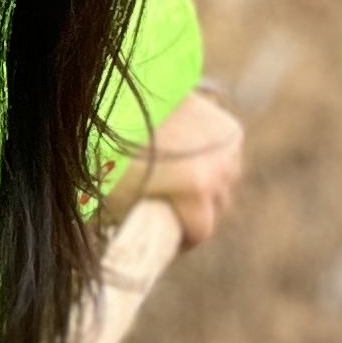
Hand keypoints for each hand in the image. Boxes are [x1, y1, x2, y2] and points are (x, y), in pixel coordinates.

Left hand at [115, 86, 245, 245]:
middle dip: (197, 214)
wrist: (122, 97)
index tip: (170, 242)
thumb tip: (142, 245)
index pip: (201, 230)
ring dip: (210, 188)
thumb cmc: (112, 148)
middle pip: (217, 207)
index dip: (183, 240)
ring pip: (225, 182)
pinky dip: (213, 163)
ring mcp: (228, 147)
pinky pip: (226, 158)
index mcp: (197, 189)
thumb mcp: (118, 198)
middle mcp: (220, 169)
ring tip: (182, 187)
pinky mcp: (229, 128)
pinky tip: (192, 161)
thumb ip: (140, 224)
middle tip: (173, 214)